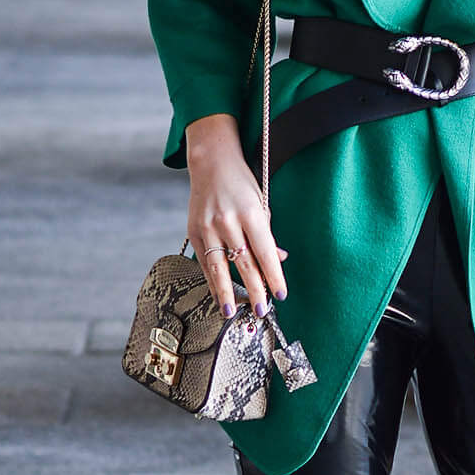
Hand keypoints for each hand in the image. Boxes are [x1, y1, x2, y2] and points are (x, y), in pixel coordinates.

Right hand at [184, 114, 287, 317]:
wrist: (211, 162)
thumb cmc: (241, 184)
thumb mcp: (261, 204)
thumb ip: (267, 234)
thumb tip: (278, 260)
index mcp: (250, 212)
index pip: (265, 252)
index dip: (274, 276)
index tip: (281, 294)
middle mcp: (227, 220)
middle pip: (244, 263)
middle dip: (254, 289)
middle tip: (262, 309)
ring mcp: (208, 227)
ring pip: (219, 267)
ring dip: (227, 292)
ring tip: (233, 312)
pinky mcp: (194, 231)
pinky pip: (204, 261)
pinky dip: (212, 280)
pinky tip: (218, 295)